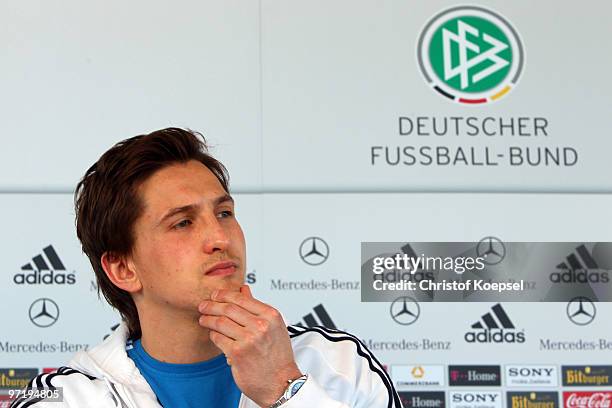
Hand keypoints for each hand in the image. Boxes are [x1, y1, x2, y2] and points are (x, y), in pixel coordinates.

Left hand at [198, 285, 301, 406]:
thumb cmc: (278, 356)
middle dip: (211, 305)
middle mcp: (261, 325)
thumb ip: (256, 307)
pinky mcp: (237, 353)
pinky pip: (218, 338)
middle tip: (203, 306)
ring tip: (203, 319)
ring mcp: (249, 339)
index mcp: (270, 315)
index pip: (241, 298)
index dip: (224, 294)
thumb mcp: (273, 326)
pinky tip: (213, 335)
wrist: (280, 382)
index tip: (215, 295)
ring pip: (220, 322)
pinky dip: (213, 335)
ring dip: (208, 319)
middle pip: (228, 308)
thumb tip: (244, 289)